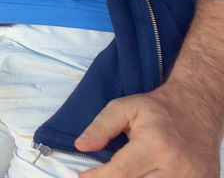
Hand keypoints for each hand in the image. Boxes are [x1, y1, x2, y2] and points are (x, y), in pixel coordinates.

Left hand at [75, 88, 220, 176]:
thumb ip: (101, 126)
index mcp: (155, 145)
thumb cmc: (157, 109)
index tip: (83, 175)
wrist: (197, 109)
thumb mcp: (124, 107)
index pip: (121, 172)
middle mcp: (175, 167)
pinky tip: (143, 175)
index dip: (98, 177)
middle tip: (103, 174)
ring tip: (122, 174)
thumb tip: (81, 145)